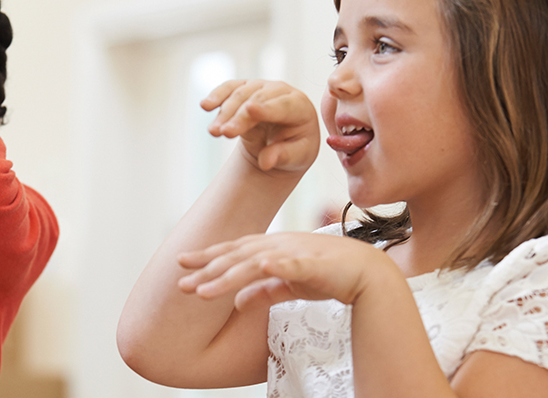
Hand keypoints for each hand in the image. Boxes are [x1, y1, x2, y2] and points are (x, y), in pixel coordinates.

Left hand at [177, 232, 394, 311]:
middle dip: (206, 269)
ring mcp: (294, 252)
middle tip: (180, 283)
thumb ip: (264, 291)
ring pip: (252, 264)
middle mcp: (277, 245)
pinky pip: (289, 265)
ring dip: (226, 277)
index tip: (182, 263)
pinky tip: (259, 267)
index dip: (207, 256)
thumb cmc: (329, 275)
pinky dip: (274, 265)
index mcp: (271, 248)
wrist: (366, 272)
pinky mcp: (312, 263)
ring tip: (202, 291)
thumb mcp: (290, 285)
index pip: (233, 251)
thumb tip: (239, 303)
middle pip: (235, 257)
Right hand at [201, 79, 319, 172]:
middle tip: (223, 133)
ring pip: (240, 93)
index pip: (283, 106)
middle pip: (257, 100)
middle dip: (239, 116)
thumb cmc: (294, 148)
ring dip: (225, 112)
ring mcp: (262, 87)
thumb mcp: (296, 157)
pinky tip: (205, 105)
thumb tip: (266, 162)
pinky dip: (217, 95)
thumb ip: (283, 157)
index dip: (266, 108)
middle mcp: (282, 91)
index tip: (250, 109)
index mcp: (301, 107)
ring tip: (213, 132)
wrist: (282, 140)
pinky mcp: (245, 88)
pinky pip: (230, 88)